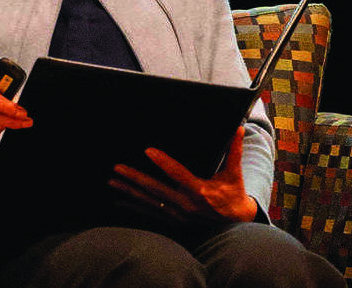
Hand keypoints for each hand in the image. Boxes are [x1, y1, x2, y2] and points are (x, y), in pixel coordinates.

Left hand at [108, 125, 258, 223]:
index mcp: (200, 190)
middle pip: (155, 190)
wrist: (236, 223)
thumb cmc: (234, 194)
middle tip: (117, 168)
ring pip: (149, 202)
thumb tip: (239, 128)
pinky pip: (150, 213)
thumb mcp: (235, 174)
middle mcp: (186, 204)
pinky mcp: (174, 220)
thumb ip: (235, 151)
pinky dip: (134, 206)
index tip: (147, 151)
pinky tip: (120, 199)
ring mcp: (178, 214)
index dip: (162, 162)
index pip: (177, 174)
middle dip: (135, 178)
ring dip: (129, 192)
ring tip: (112, 181)